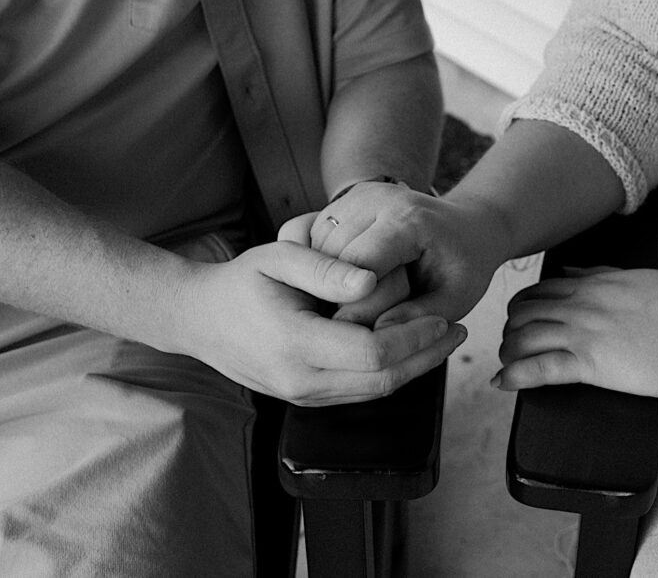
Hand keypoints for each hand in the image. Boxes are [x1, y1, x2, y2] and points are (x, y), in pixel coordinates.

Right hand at [175, 214, 465, 405]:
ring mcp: (302, 396)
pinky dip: (390, 372)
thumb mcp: (277, 258)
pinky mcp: (306, 398)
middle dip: (426, 357)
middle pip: (382, 382)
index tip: (444, 316)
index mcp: (295, 345)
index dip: (414, 337)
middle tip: (459, 331)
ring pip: (374, 393)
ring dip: (413, 368)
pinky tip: (410, 346)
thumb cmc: (240, 281)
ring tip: (444, 338)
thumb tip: (373, 280)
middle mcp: (300, 381)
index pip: (372, 353)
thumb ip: (325, 267)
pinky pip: (358, 392)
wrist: (198, 319)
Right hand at [298, 182, 510, 325]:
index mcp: (407, 218)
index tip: (365, 336)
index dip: (358, 308)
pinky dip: (326, 272)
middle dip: (341, 297)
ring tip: (356, 307)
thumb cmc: (465, 264)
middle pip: (332, 258)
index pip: (360, 267)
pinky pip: (316, 244)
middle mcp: (374, 197)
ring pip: (317, 250)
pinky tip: (345, 290)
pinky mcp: (341, 203)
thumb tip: (377, 337)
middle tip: (364, 323)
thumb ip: (419, 316)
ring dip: (329, 285)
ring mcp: (353, 196)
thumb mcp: (457, 296)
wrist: (467, 226)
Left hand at [495, 268, 657, 395]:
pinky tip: (502, 382)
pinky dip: (514, 375)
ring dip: (507, 352)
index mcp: (593, 285)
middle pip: (522, 312)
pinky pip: (539, 368)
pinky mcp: (590, 364)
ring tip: (506, 365)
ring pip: (523, 337)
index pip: (539, 291)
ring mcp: (583, 333)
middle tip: (511, 346)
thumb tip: (573, 272)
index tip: (519, 321)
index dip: (521, 307)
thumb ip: (601, 275)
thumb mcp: (637, 278)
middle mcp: (581, 305)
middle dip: (509, 329)